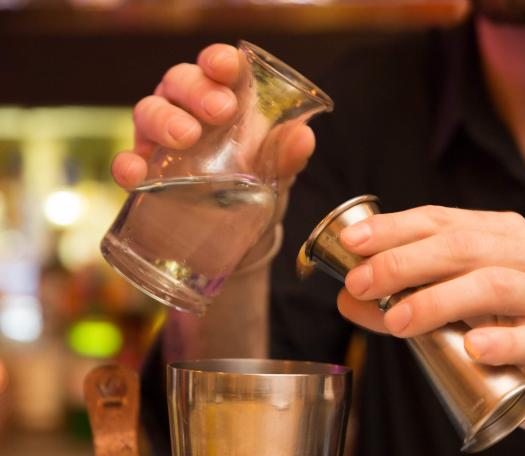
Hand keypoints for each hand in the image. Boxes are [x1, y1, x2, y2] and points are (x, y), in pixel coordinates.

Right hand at [111, 43, 314, 191]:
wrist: (239, 232)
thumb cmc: (256, 182)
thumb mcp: (277, 172)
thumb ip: (288, 155)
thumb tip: (303, 138)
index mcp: (222, 95)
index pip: (218, 66)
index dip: (219, 60)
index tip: (227, 67)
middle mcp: (186, 107)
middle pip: (180, 81)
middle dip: (197, 90)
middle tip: (220, 110)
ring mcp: (159, 137)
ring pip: (149, 111)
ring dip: (165, 119)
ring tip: (186, 136)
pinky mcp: (144, 170)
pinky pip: (126, 161)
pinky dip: (127, 164)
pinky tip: (135, 174)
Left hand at [335, 205, 524, 449]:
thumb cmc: (500, 333)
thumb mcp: (450, 311)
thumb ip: (401, 301)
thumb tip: (347, 296)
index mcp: (503, 236)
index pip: (444, 221)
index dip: (395, 228)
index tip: (353, 242)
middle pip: (464, 248)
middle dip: (404, 262)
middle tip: (361, 284)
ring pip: (495, 286)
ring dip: (439, 301)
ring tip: (397, 321)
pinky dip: (500, 340)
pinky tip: (472, 347)